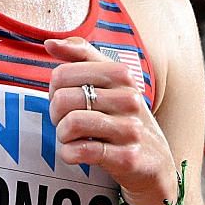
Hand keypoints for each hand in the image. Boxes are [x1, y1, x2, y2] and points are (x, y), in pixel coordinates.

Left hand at [45, 37, 174, 204]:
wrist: (155, 161)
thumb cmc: (124, 117)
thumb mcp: (111, 82)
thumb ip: (82, 56)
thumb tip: (50, 43)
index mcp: (121, 75)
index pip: (62, 74)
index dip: (54, 90)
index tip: (64, 99)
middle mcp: (129, 99)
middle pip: (64, 99)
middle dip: (55, 114)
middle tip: (65, 122)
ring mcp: (130, 129)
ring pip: (72, 124)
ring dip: (62, 135)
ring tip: (71, 138)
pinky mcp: (127, 157)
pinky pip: (82, 151)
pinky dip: (69, 154)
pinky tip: (75, 153)